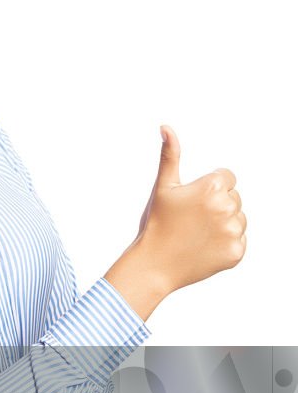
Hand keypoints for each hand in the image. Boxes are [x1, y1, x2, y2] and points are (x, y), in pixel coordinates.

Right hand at [136, 124, 246, 294]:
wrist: (154, 265)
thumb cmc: (157, 223)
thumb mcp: (163, 186)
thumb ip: (170, 155)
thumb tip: (166, 127)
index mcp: (212, 187)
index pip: (227, 178)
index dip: (207, 189)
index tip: (192, 202)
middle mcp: (227, 207)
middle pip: (233, 198)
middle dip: (216, 206)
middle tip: (191, 220)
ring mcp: (233, 232)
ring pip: (238, 219)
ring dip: (223, 224)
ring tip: (197, 234)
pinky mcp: (236, 252)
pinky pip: (239, 240)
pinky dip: (225, 244)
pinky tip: (204, 247)